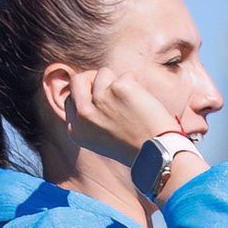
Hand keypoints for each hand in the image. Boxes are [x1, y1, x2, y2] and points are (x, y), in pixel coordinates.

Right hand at [65, 66, 185, 160]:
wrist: (157, 154)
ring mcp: (100, 100)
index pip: (71, 97)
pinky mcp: (118, 89)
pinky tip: (141, 103)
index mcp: (75, 129)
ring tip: (131, 105)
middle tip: (112, 90)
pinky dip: (135, 84)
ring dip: (118, 83)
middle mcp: (83, 114)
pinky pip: (125, 75)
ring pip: (103, 73)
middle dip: (94, 79)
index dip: (87, 95)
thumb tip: (89, 86)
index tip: (104, 104)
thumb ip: (89, 115)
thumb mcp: (99, 137)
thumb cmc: (132, 145)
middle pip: (78, 79)